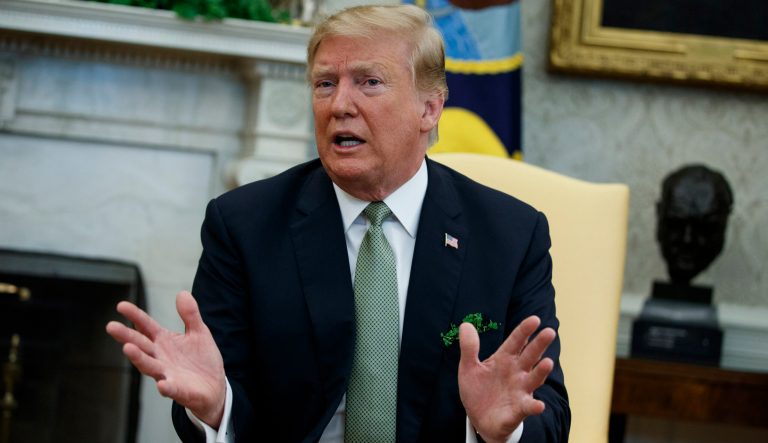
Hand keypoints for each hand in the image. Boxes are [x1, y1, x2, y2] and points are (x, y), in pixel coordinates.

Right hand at [106, 291, 225, 427]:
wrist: (215, 387)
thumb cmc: (202, 359)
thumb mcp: (199, 332)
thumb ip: (190, 314)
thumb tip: (182, 293)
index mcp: (164, 341)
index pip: (146, 326)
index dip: (135, 316)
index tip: (121, 305)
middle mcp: (160, 357)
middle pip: (141, 345)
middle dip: (126, 336)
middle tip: (111, 326)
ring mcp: (167, 374)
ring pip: (149, 366)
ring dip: (139, 358)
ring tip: (128, 348)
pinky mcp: (179, 390)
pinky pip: (170, 389)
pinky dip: (166, 387)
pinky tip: (162, 384)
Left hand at [458, 315, 555, 442]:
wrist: (478, 419)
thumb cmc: (478, 390)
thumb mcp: (468, 368)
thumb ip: (469, 347)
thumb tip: (466, 325)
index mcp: (504, 359)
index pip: (516, 341)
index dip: (524, 330)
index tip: (534, 319)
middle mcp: (516, 372)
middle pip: (530, 355)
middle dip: (539, 344)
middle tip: (549, 331)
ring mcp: (520, 390)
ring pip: (534, 378)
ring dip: (541, 371)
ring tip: (548, 362)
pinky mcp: (519, 409)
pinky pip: (528, 407)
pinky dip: (534, 406)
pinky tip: (539, 405)